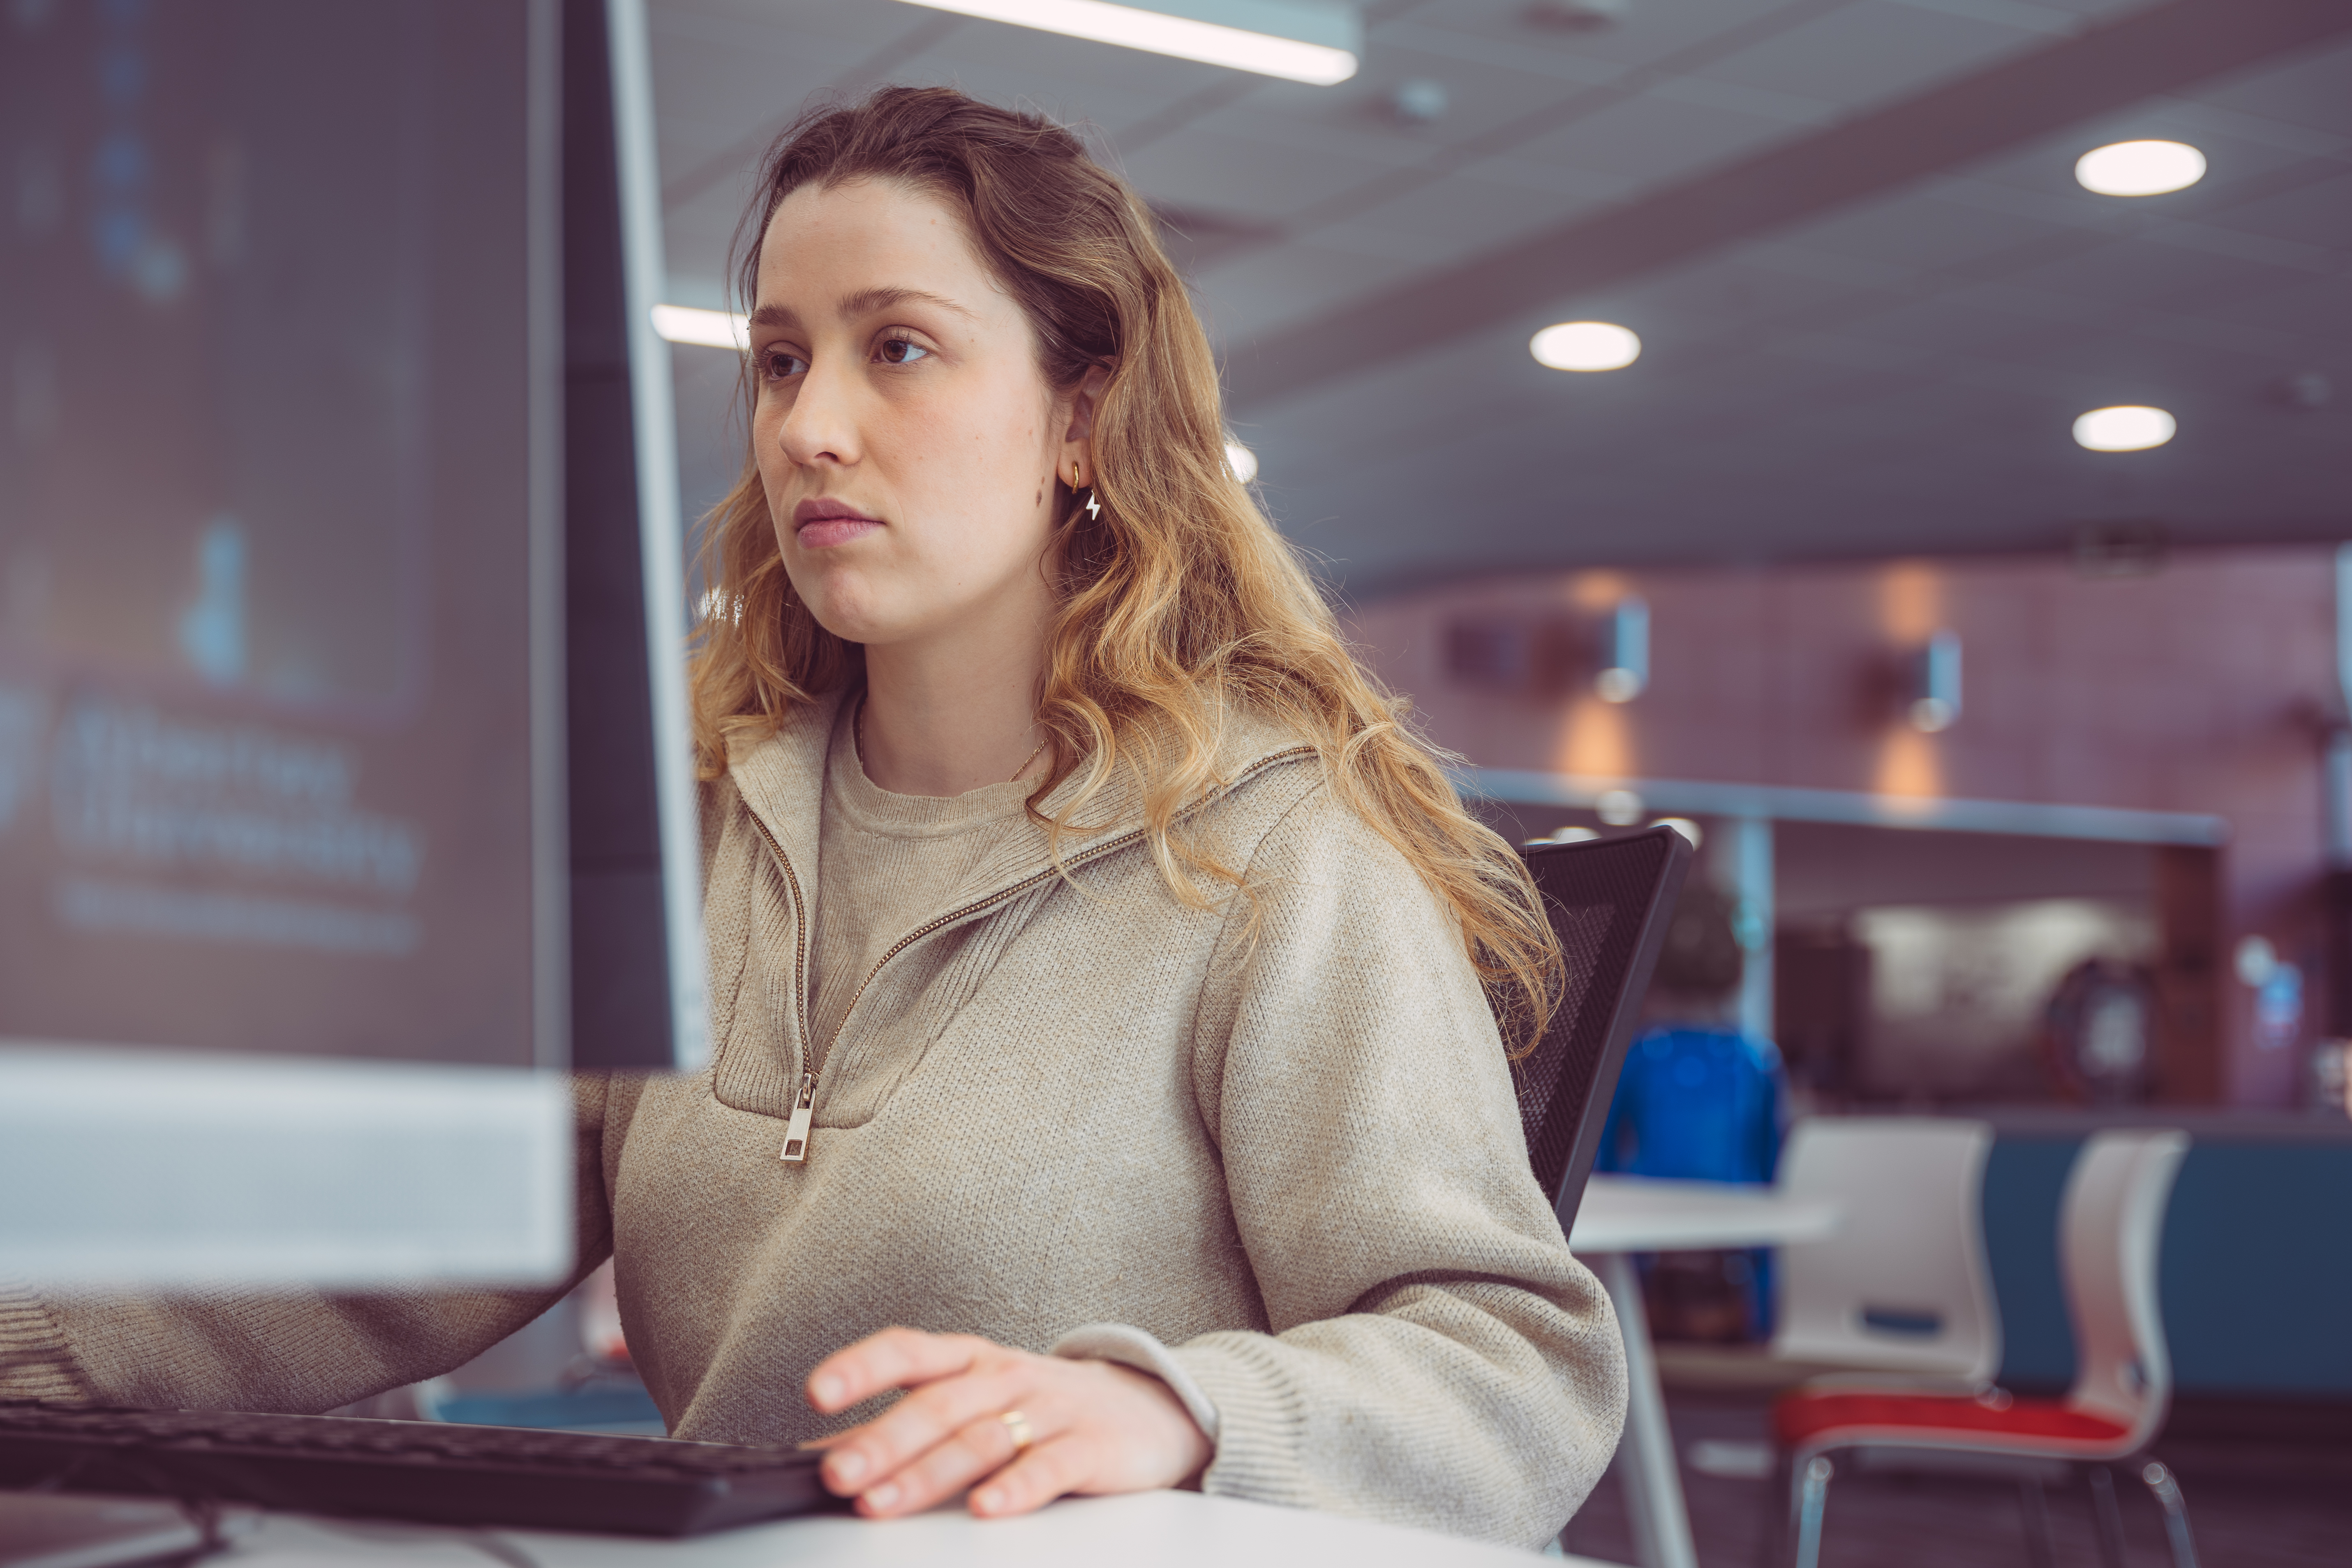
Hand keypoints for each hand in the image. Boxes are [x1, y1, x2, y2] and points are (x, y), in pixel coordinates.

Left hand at [804, 1327, 1210, 1519]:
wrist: (1148, 1409)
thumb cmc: (1041, 1405)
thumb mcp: (973, 1402)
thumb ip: (903, 1425)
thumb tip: (823, 1456)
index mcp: (970, 1360)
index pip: (908, 1351)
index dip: (861, 1367)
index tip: (817, 1392)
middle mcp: (1006, 1376)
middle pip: (938, 1405)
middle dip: (883, 1441)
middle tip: (839, 1474)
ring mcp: (1050, 1408)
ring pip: (982, 1438)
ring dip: (928, 1473)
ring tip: (883, 1502)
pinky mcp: (1091, 1446)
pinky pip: (1051, 1465)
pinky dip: (1016, 1488)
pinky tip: (985, 1510)